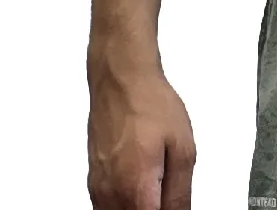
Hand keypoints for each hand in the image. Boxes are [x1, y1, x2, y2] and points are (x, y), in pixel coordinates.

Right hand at [87, 58, 196, 209]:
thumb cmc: (149, 103)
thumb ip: (180, 193)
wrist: (121, 79)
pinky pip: (108, 207)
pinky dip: (126, 203)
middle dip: (153, 208)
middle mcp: (110, 194)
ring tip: (156, 182)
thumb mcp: (183, 148)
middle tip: (167, 190)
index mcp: (135, 189)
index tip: (173, 204)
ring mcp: (98, 189)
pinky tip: (141, 185)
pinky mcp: (93, 181)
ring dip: (139, 206)